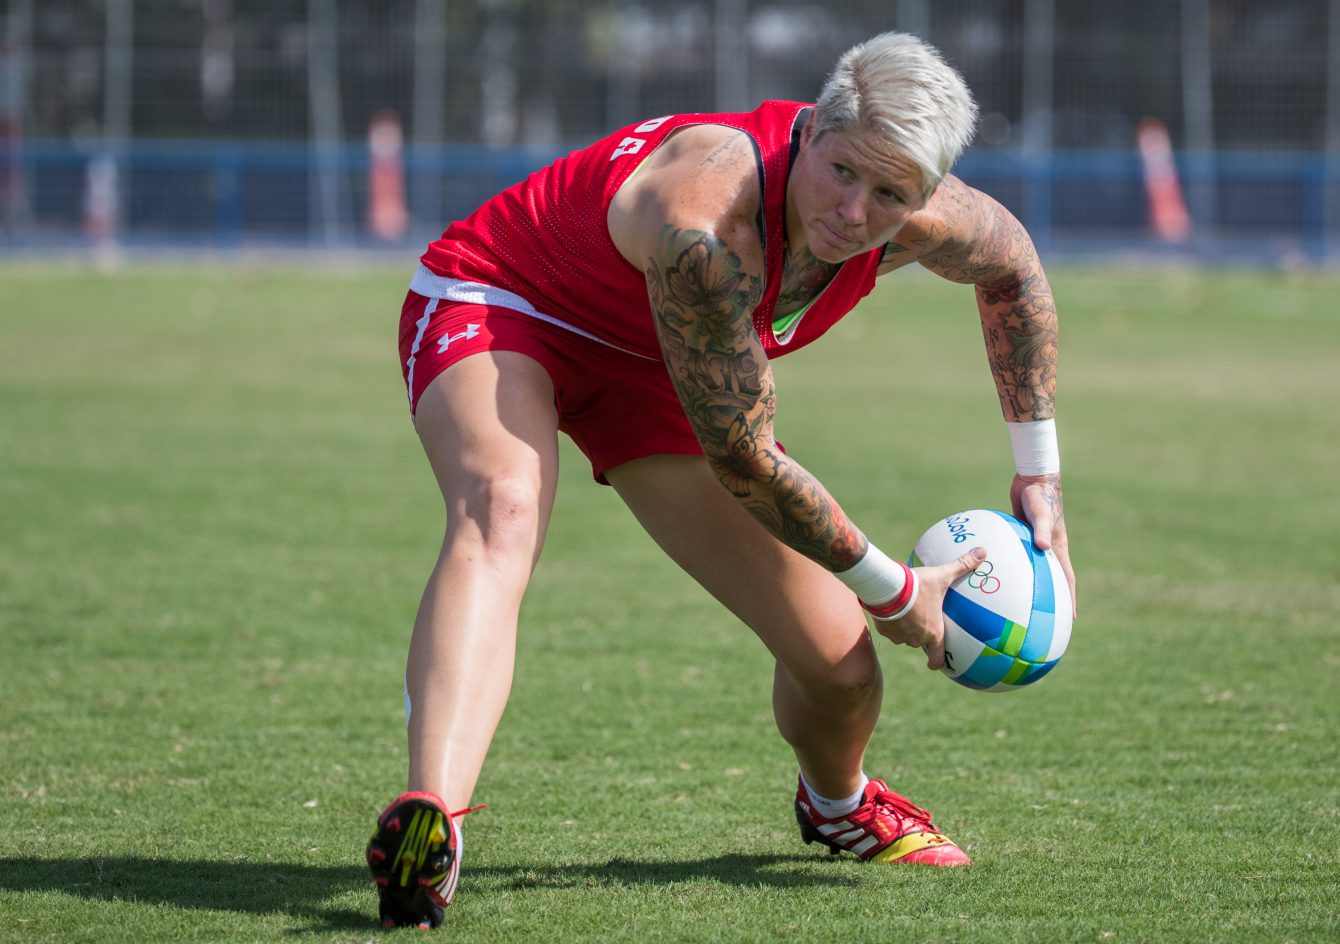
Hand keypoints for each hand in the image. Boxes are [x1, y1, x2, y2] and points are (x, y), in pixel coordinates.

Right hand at [870, 547, 987, 670]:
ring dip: (905, 628)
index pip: (938, 658)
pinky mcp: (884, 630)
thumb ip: (963, 565)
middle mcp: (916, 639)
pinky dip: (890, 623)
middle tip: (920, 620)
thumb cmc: (918, 585)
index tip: (937, 663)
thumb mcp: (942, 576)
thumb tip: (983, 551)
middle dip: (921, 634)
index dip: (938, 663)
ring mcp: (898, 636)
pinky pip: (889, 630)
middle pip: (920, 642)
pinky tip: (890, 610)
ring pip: (903, 636)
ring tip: (904, 612)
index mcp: (933, 632)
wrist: (888, 588)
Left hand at [1011, 473, 1077, 617]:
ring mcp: (1035, 543)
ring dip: (1030, 585)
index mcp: (1057, 548)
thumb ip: (1041, 530)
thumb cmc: (1039, 496)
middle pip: (1052, 580)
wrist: (1033, 478)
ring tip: (1017, 603)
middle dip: (1052, 600)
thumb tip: (1043, 549)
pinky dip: (1011, 566)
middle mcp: (1048, 549)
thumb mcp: (1040, 514)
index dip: (1069, 599)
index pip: (1066, 580)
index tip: (1070, 620)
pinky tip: (995, 574)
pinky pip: (1017, 556)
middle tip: (1046, 618)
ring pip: (1034, 570)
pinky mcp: (1022, 535)